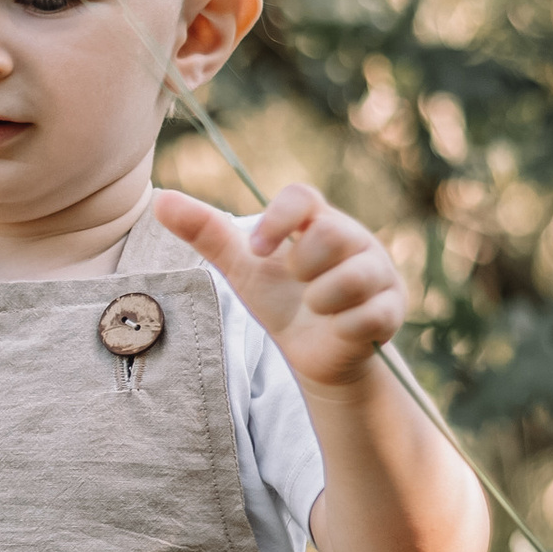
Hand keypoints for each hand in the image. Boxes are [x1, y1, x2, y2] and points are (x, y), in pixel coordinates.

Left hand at [155, 181, 408, 395]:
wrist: (313, 355)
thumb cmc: (280, 301)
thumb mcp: (242, 267)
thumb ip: (206, 233)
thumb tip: (160, 200)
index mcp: (317, 221)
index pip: (303, 195)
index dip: (277, 218)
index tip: (256, 249)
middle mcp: (356, 239)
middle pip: (330, 234)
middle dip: (302, 268)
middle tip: (298, 285)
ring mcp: (380, 273)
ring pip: (352, 277)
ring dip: (320, 301)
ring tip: (317, 308)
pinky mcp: (392, 310)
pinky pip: (367, 314)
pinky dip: (341, 327)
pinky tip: (338, 327)